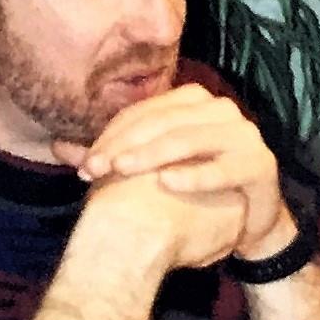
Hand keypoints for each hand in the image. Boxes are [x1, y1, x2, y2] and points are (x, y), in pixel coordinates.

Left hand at [70, 84, 294, 259]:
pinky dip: (196, 175)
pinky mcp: (260, 163)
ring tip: (122, 172)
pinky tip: (167, 183)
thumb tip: (59, 147)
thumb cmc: (194, 185)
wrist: (249, 217)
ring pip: (191, 138)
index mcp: (192, 102)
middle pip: (163, 122)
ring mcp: (243, 134)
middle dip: (124, 145)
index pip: (144, 113)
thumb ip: (111, 156)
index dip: (110, 136)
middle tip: (94, 171)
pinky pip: (225, 167)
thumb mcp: (151, 168)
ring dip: (153, 154)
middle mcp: (220, 110)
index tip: (83, 165)